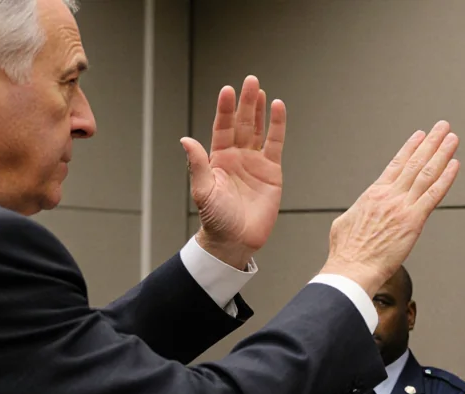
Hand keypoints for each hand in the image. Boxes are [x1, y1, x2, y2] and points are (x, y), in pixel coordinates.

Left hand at [181, 75, 285, 269]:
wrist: (236, 240)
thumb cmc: (216, 219)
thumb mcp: (203, 191)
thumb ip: (197, 164)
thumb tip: (186, 140)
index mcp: (218, 158)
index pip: (222, 127)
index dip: (225, 109)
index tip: (228, 90)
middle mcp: (236, 156)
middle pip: (241, 123)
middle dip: (245, 102)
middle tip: (250, 81)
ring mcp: (255, 162)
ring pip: (257, 129)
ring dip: (259, 110)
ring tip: (261, 90)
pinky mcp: (272, 171)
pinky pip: (275, 144)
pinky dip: (277, 126)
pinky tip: (278, 109)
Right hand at [321, 120, 461, 295]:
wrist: (351, 268)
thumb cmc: (346, 252)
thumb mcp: (345, 223)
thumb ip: (359, 213)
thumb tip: (360, 214)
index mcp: (373, 194)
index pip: (396, 164)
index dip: (410, 148)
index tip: (420, 136)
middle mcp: (390, 196)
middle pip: (415, 162)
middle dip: (431, 142)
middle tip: (442, 127)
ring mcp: (403, 207)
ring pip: (426, 173)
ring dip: (442, 153)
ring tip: (452, 138)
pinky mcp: (414, 221)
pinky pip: (434, 195)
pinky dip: (446, 179)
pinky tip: (455, 165)